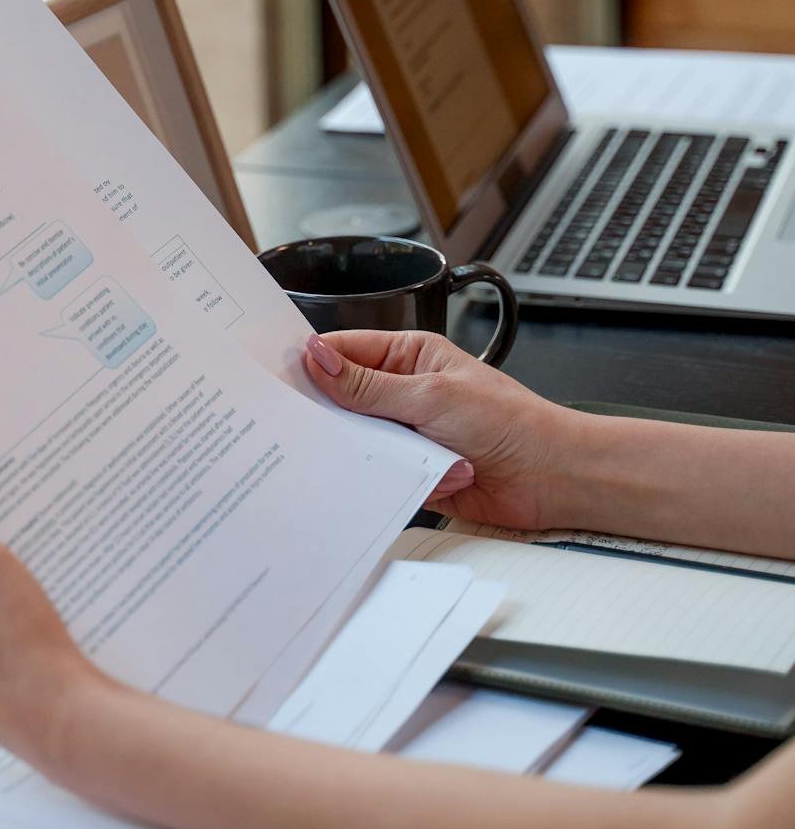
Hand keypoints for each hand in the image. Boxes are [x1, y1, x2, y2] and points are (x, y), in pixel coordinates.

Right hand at [303, 330, 571, 531]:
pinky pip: (376, 472)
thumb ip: (368, 385)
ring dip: (359, 447)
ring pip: (357, 438)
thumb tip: (318, 359)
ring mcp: (407, 432)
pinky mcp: (411, 470)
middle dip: (328, 410)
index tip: (278, 375)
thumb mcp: (431, 394)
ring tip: (345, 450)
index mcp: (409, 356)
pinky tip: (374, 477)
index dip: (312, 361)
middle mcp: (404, 392)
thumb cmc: (509, 421)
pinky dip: (375, 477)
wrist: (550, 476)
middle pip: (344, 397)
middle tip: (295, 421)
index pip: (346, 351)